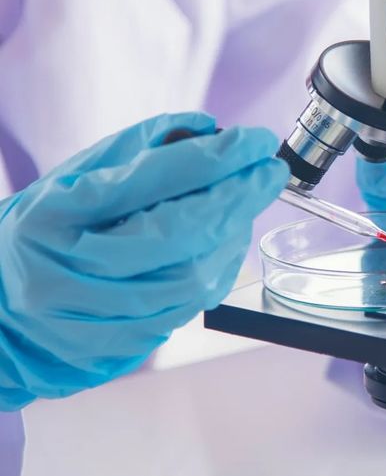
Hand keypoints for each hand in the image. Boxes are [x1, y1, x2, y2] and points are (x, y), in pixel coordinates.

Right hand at [0, 112, 287, 409]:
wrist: (5, 312)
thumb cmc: (45, 231)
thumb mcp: (76, 177)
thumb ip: (140, 149)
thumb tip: (207, 130)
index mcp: (55, 218)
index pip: (146, 183)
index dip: (211, 160)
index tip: (252, 141)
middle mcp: (72, 273)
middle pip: (178, 237)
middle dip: (237, 199)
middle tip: (270, 171)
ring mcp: (96, 318)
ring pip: (192, 278)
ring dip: (234, 235)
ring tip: (246, 203)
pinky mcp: (122, 346)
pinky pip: (190, 307)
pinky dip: (218, 268)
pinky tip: (225, 241)